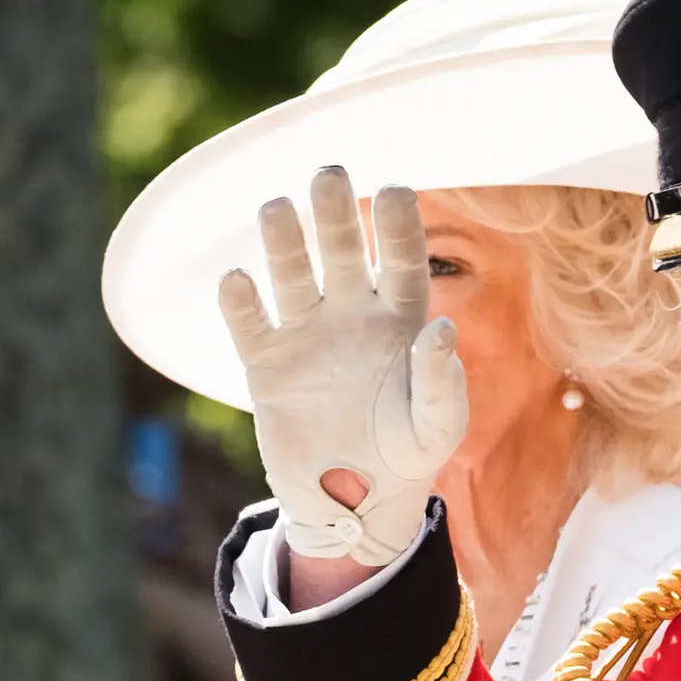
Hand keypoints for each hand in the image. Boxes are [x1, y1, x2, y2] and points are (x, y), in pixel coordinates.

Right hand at [216, 165, 466, 565]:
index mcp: (401, 320)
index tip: (397, 191)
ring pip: (293, 276)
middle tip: (328, 175)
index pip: (402, 262)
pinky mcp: (268, 366)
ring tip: (275, 209)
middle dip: (336, 215)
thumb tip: (440, 329)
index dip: (400, 227)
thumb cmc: (408, 458)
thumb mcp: (437, 430)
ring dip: (284, 243)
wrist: (356, 505)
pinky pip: (252, 326)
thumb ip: (443, 384)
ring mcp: (307, 336)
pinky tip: (237, 280)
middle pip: (343, 252)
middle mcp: (352, 315)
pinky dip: (242, 304)